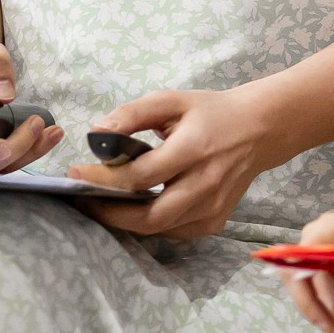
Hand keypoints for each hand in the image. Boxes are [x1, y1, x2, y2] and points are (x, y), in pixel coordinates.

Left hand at [69, 86, 277, 240]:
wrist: (259, 129)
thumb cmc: (209, 112)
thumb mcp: (171, 101)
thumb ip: (132, 114)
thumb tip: (96, 133)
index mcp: (193, 150)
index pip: (140, 176)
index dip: (102, 179)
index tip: (74, 174)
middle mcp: (205, 185)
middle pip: (150, 216)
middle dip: (109, 214)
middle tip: (80, 201)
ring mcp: (213, 208)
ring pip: (160, 229)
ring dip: (125, 222)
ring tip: (100, 205)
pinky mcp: (215, 221)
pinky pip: (174, 231)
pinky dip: (150, 225)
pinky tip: (132, 210)